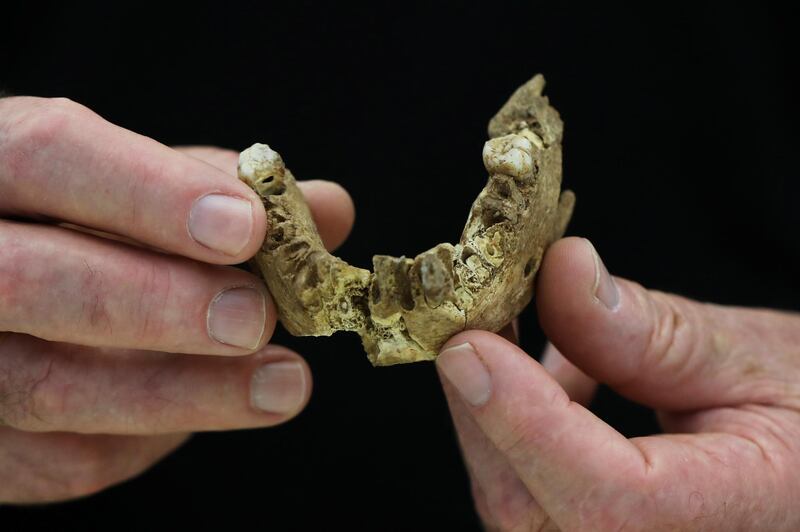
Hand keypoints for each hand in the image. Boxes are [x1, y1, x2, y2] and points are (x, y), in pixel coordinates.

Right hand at [0, 97, 354, 502]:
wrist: (0, 276)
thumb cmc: (74, 220)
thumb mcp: (128, 181)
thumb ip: (218, 191)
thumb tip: (328, 208)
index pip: (48, 156)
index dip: (150, 193)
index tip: (247, 226)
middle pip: (29, 281)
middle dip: (158, 301)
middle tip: (257, 316)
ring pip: (47, 388)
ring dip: (181, 392)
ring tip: (282, 384)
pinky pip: (58, 458)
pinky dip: (147, 437)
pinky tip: (207, 404)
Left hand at [437, 237, 799, 530]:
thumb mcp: (747, 355)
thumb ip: (651, 330)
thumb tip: (562, 271)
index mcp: (735, 517)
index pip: (607, 500)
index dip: (527, 423)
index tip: (471, 348)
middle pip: (533, 510)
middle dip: (484, 407)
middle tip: (469, 318)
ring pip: (518, 506)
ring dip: (492, 411)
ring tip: (510, 331)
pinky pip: (528, 496)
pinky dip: (515, 427)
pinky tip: (550, 375)